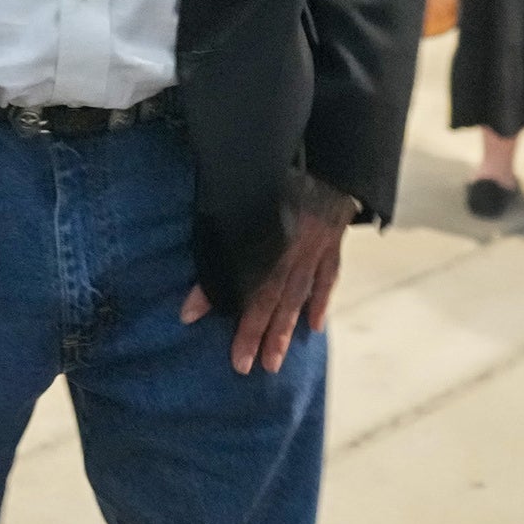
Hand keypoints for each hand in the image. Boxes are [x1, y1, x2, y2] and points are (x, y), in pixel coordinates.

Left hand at [180, 182, 352, 375]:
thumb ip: (224, 208)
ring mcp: (316, 248)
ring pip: (297, 296)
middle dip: (254, 331)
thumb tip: (201, 231)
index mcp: (266, 232)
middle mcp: (291, 248)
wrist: (333, 157)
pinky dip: (320, 301)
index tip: (189, 316)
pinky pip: (328, 277)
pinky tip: (314, 325)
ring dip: (284, 330)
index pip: (237, 268)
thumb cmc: (285, 166)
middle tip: (242, 365)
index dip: (212, 292)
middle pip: (269, 295)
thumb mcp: (246, 183)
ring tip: (273, 362)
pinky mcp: (333, 243)